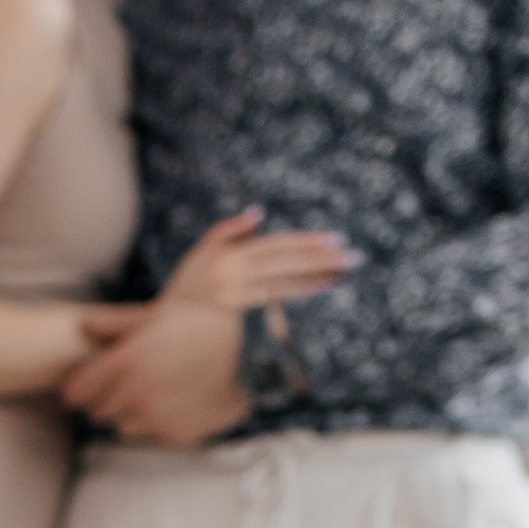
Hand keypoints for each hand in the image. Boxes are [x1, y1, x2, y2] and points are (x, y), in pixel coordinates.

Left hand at [62, 298, 253, 446]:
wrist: (254, 347)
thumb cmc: (205, 322)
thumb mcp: (157, 313)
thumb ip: (115, 324)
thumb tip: (83, 324)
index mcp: (124, 363)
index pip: (75, 393)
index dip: (81, 385)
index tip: (88, 381)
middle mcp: (135, 395)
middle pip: (98, 412)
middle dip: (108, 397)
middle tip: (129, 381)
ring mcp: (156, 419)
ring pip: (125, 426)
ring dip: (134, 412)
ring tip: (159, 389)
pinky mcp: (176, 435)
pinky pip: (156, 434)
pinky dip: (163, 422)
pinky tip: (181, 400)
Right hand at [160, 206, 358, 313]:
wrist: (174, 315)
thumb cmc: (191, 278)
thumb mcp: (204, 248)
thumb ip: (231, 229)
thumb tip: (259, 212)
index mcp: (232, 253)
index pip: (278, 245)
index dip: (307, 242)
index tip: (336, 239)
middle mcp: (237, 271)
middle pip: (288, 263)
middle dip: (322, 259)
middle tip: (354, 256)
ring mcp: (239, 291)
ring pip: (287, 282)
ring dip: (320, 276)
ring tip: (346, 270)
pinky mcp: (241, 307)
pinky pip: (279, 296)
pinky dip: (304, 289)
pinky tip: (325, 283)